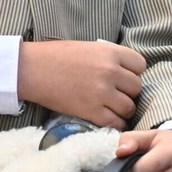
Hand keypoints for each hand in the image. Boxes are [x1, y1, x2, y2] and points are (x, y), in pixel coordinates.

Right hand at [18, 41, 144, 129]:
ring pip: (129, 107)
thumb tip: (125, 70)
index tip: (123, 76)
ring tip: (110, 107)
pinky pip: (116, 123)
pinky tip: (105, 118)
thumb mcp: (88, 47)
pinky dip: (114, 123)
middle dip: (128, 92)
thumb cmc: (56, 56)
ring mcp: (102, 93)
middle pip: (137, 87)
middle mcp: (110, 72)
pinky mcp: (92, 112)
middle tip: (115, 93)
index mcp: (110, 52)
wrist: (31, 69)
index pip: (140, 65)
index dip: (133, 72)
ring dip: (122, 109)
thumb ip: (109, 57)